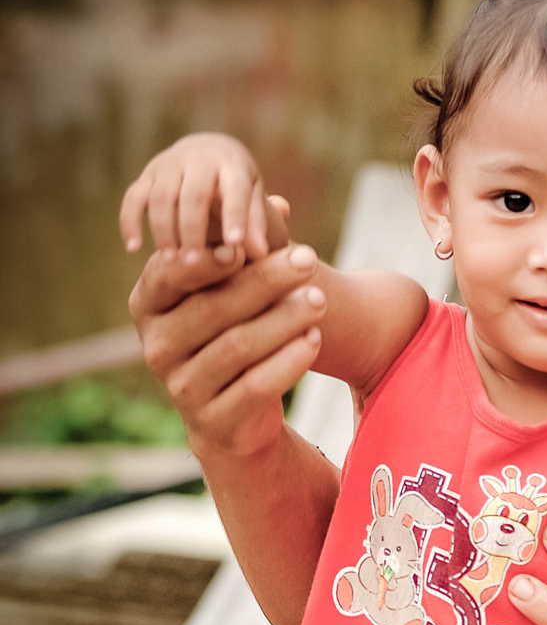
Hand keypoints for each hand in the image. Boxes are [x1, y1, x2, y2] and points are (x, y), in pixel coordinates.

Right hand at [119, 132, 272, 260]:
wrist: (208, 150)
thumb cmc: (238, 185)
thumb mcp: (253, 198)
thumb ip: (257, 225)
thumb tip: (262, 255)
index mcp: (231, 164)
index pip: (234, 189)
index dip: (234, 216)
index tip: (234, 245)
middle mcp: (197, 159)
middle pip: (192, 194)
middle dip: (192, 230)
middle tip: (192, 263)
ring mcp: (168, 164)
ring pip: (160, 196)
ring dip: (163, 229)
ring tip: (169, 260)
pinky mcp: (147, 174)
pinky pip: (133, 197)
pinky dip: (130, 221)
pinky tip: (133, 247)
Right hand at [128, 233, 324, 468]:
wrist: (234, 418)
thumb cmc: (230, 338)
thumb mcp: (231, 295)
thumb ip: (249, 254)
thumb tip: (282, 204)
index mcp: (149, 307)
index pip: (169, 275)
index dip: (206, 259)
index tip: (246, 244)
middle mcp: (157, 347)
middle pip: (214, 308)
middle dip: (265, 281)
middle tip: (307, 258)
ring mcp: (181, 388)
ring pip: (237, 347)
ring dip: (283, 319)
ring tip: (319, 299)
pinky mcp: (212, 420)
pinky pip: (255, 386)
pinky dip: (288, 361)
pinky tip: (314, 339)